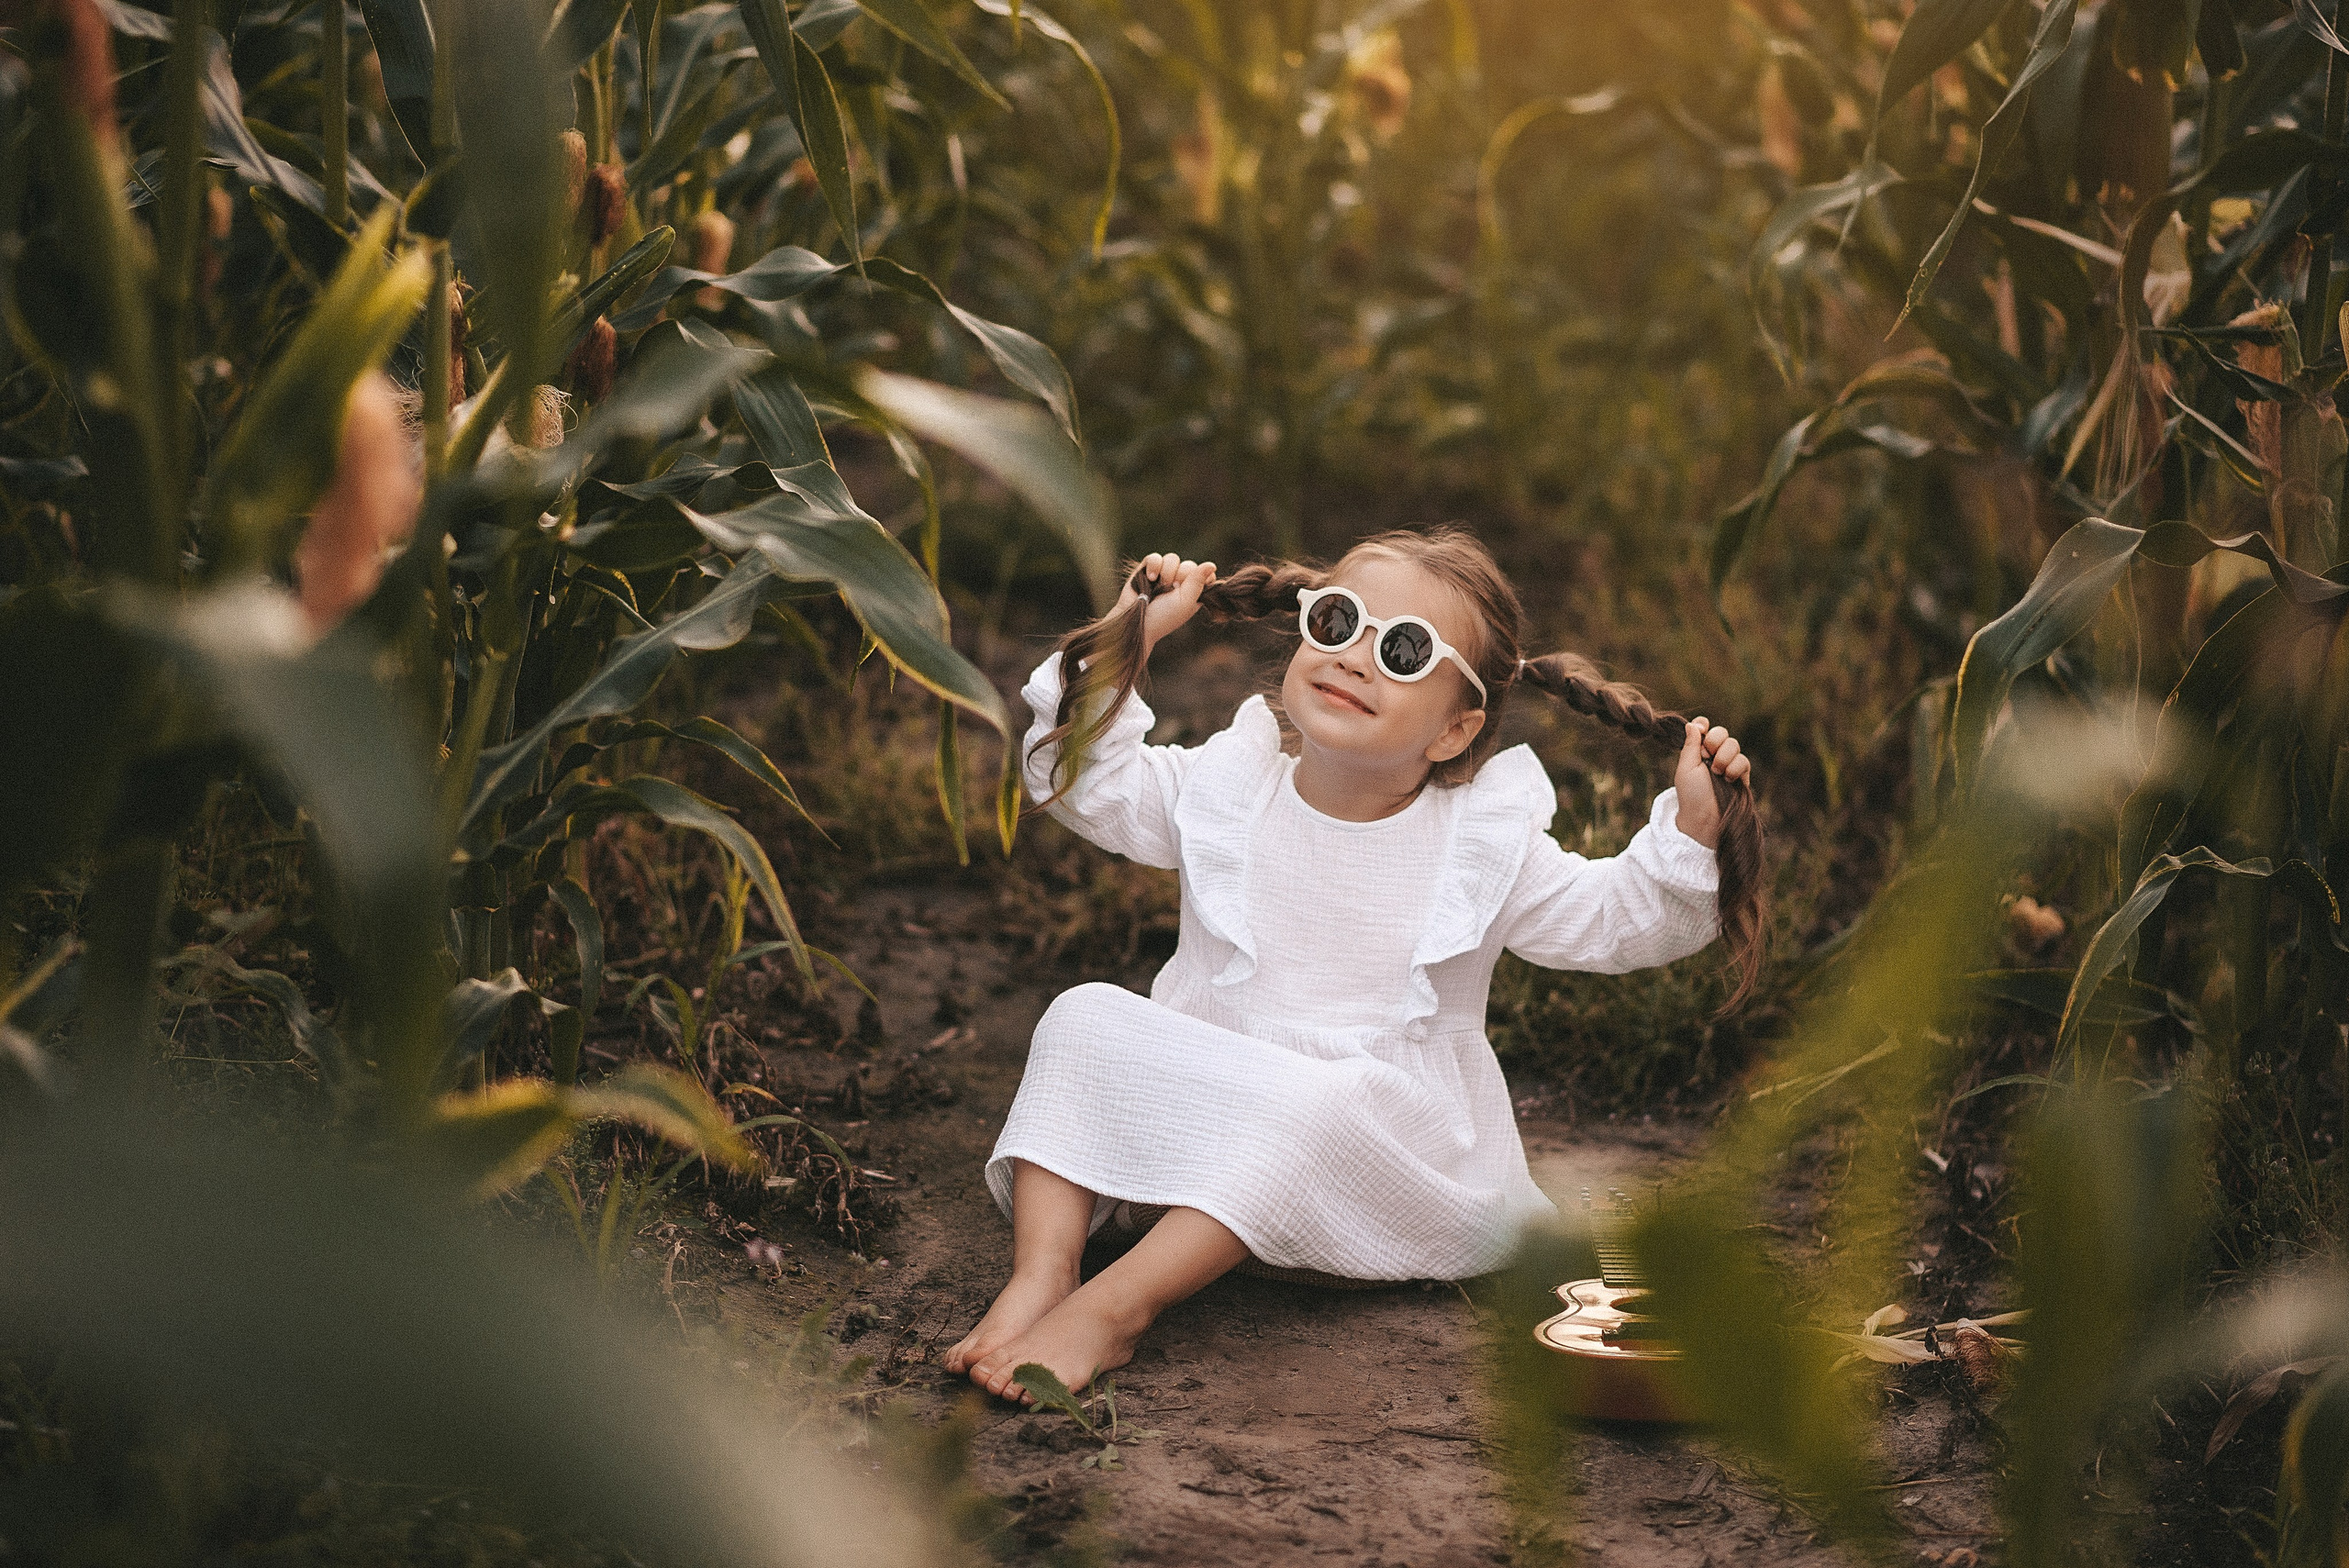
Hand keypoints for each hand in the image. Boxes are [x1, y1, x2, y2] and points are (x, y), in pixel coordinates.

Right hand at [1117, 553, 1216, 658]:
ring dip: (1167, 572)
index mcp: (1191, 591)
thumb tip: (1212, 564)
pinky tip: (1150, 578)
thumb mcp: (1186, 602)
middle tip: (1172, 589)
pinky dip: (1154, 566)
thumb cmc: (1163, 617)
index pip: (1204, 573)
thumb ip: (1198, 582)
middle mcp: (1178, 582)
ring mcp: (1162, 574)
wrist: (1135, 622)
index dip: (1200, 576)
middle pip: (1189, 564)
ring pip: (1172, 558)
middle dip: (1181, 576)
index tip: (1191, 587)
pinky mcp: (1146, 569)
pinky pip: (1155, 557)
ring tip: (1160, 586)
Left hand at [1671, 716, 1750, 849]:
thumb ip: (1690, 745)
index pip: (1704, 728)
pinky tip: (1728, 779)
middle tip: (1707, 755)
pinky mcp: (1742, 775)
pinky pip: (1744, 760)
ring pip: (1734, 744)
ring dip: (1723, 757)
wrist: (1705, 817)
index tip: (1701, 729)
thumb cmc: (1691, 794)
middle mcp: (1714, 755)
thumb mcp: (1686, 767)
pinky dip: (1735, 768)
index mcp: (1698, 751)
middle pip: (1721, 732)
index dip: (1703, 725)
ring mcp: (1729, 764)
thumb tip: (1692, 724)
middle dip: (1714, 741)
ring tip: (1717, 774)